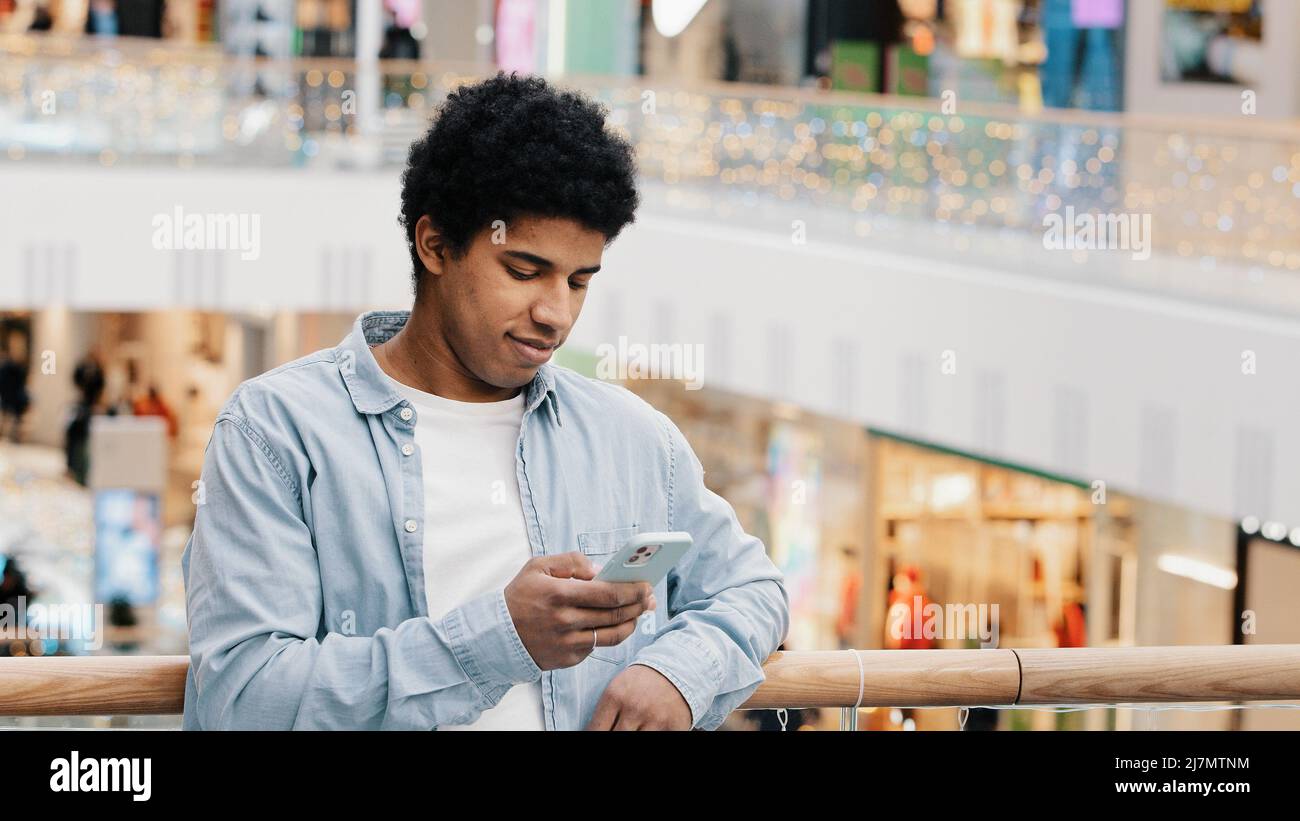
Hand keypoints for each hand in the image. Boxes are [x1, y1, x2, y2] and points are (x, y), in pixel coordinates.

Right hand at [505, 552, 655, 670]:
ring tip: (638, 613)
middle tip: (649, 598)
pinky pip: (597, 646)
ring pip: (612, 635)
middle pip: (615, 615)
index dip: (632, 590)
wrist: (497, 635)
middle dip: (638, 605)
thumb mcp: (538, 567)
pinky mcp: (567, 659)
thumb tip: (600, 571)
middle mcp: (565, 621)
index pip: (607, 594)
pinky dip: (609, 635)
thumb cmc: (520, 596)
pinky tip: (615, 625)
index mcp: (559, 594)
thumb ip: (571, 562)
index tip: (645, 585)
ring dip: (631, 623)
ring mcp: (567, 643)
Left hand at [586, 664, 693, 729]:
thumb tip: (592, 731)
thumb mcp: (618, 687)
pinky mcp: (672, 726)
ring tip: (632, 728)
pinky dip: (650, 735)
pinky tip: (647, 729)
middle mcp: (634, 708)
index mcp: (615, 696)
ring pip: (634, 741)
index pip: (596, 730)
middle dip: (613, 736)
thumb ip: (606, 711)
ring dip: (633, 736)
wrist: (676, 669)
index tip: (597, 734)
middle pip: (616, 737)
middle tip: (619, 729)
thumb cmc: (642, 681)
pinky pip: (656, 739)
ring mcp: (654, 719)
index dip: (593, 735)